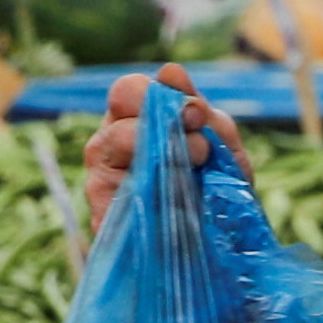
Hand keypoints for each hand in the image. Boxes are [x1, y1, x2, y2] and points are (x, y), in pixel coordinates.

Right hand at [76, 68, 253, 250]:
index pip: (128, 90)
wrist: (221, 251)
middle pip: (119, 112)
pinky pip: (120, 194)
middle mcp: (109, 143)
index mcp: (134, 119)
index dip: (160, 94)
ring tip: (194, 176)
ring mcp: (100, 178)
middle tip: (200, 149)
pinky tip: (182, 206)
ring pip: (113, 143)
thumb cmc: (217, 188)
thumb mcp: (221, 145)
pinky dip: (158, 196)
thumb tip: (170, 71)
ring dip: (164, 155)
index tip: (197, 115)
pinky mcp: (102, 216)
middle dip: (165, 122)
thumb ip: (200, 111)